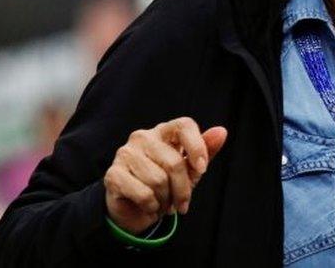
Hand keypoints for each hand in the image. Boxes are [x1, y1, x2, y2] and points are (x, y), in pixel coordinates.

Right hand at [104, 117, 227, 233]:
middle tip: (182, 204)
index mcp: (163, 131)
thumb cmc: (166, 184)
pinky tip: (149, 206)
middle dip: (183, 190)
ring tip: (163, 203)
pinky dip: (152, 206)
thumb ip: (205, 151)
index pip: (184, 125)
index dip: (197, 147)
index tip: (202, 170)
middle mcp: (142, 137)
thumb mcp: (190, 170)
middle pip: (174, 162)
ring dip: (166, 200)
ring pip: (158, 181)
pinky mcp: (113, 174)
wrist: (135, 209)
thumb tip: (222, 131)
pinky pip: (143, 194)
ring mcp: (125, 154)